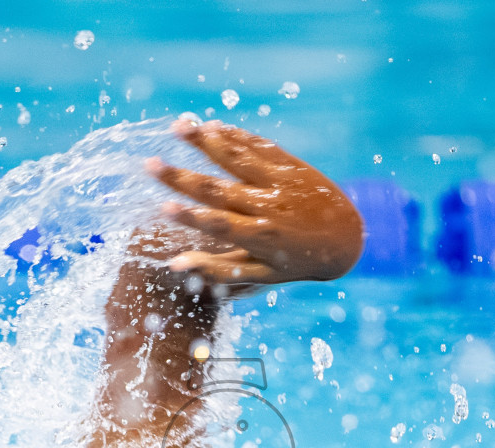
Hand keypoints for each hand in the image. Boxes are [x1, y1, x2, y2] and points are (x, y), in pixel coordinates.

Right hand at [147, 120, 363, 285]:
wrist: (345, 238)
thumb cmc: (295, 262)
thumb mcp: (260, 274)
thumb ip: (218, 270)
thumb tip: (175, 265)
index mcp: (260, 237)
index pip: (218, 225)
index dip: (190, 217)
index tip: (162, 207)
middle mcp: (268, 207)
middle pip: (219, 190)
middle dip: (181, 178)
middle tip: (149, 165)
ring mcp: (279, 182)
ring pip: (237, 158)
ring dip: (205, 141)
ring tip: (178, 127)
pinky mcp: (289, 164)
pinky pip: (258, 146)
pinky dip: (235, 135)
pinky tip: (211, 125)